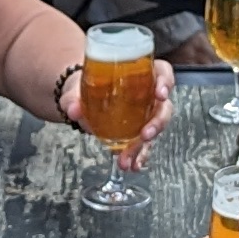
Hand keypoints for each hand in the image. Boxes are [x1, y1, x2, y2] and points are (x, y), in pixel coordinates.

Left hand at [56, 55, 177, 171]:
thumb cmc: (86, 86)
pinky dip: (138, 156)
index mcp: (140, 74)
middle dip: (158, 122)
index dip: (166, 82)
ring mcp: (145, 115)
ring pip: (154, 129)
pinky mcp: (138, 132)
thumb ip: (73, 97)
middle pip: (163, 106)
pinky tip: (131, 165)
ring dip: (145, 146)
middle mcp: (147, 95)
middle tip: (145, 134)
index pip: (162, 72)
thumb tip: (73, 110)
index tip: (160, 94)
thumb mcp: (77, 87)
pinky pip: (144, 145)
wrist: (81, 99)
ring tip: (130, 159)